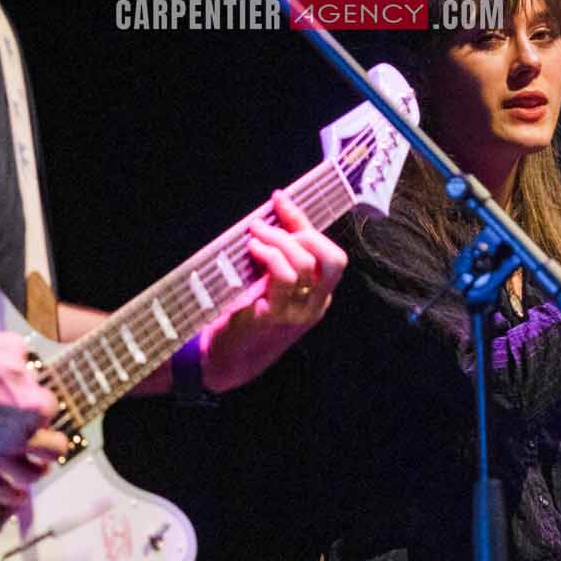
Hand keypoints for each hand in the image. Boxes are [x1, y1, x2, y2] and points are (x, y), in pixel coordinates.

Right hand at [0, 328, 71, 506]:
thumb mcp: (9, 346)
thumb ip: (27, 365)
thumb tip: (31, 374)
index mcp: (32, 404)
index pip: (51, 410)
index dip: (42, 404)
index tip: (33, 402)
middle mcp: (17, 434)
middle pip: (55, 450)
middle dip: (54, 444)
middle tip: (48, 442)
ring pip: (32, 475)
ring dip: (38, 470)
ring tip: (37, 467)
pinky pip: (0, 491)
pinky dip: (14, 496)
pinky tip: (20, 495)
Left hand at [200, 190, 347, 391]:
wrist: (229, 360)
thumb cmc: (248, 316)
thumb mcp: (272, 285)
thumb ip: (280, 255)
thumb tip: (276, 210)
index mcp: (320, 296)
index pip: (331, 255)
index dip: (305, 223)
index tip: (280, 200)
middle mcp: (316, 305)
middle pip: (331, 259)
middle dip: (300, 231)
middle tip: (267, 223)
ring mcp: (299, 313)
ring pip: (305, 265)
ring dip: (278, 241)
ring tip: (255, 235)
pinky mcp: (276, 317)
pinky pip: (282, 278)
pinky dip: (269, 257)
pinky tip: (253, 250)